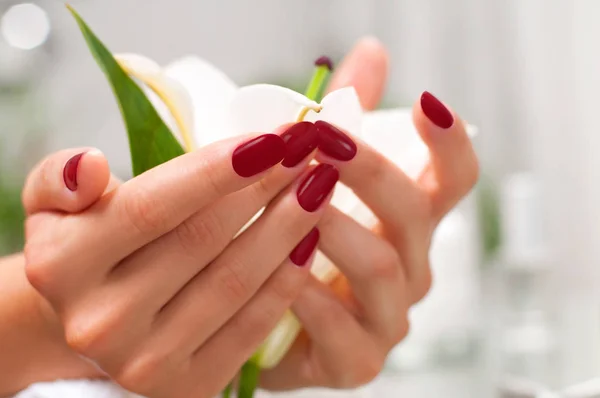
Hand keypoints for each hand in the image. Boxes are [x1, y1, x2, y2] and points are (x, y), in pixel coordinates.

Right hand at [23, 130, 335, 396]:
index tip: (274, 138)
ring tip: (320, 186)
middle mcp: (100, 321)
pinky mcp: (188, 386)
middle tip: (309, 151)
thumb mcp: (55, 207)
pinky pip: (251, 327)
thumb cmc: (87, 248)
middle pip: (204, 241)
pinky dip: (287, 281)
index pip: (153, 207)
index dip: (218, 170)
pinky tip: (310, 240)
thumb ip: (60, 178)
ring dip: (289, 229)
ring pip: (235, 283)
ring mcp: (145, 362)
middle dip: (267, 188)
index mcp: (62, 265)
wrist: (92, 320)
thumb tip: (89, 165)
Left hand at [261, 38, 478, 389]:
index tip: (425, 103)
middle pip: (414, 213)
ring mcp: (388, 318)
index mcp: (408, 223)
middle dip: (370, 172)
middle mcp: (410, 267)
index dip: (448, 142)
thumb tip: (371, 54)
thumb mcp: (317, 177)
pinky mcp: (357, 362)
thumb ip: (346, 117)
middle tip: (323, 140)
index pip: (453, 180)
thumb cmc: (296, 244)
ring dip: (338, 229)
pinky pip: (343, 330)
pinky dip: (310, 297)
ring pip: (383, 268)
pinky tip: (282, 272)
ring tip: (295, 201)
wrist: (259, 321)